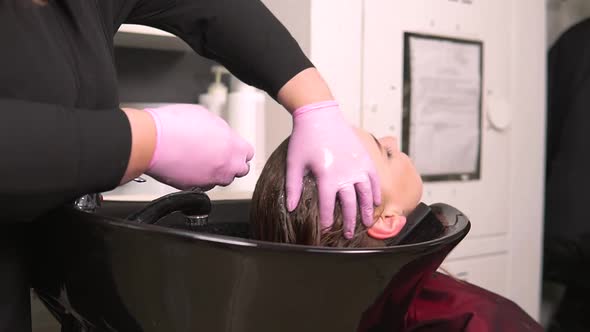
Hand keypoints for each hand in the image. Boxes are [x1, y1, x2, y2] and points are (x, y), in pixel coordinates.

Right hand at [143, 104, 253, 189]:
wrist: (153, 141)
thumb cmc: (176, 125)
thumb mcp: (206, 116)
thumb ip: (221, 130)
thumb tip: (221, 134)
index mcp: (233, 147)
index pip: (248, 154)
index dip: (239, 150)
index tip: (232, 148)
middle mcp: (226, 166)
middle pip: (239, 170)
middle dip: (231, 163)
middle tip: (218, 154)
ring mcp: (211, 179)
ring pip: (221, 179)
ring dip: (215, 171)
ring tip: (200, 158)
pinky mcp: (194, 188)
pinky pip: (202, 185)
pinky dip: (198, 178)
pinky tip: (188, 165)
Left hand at [285, 101, 380, 238]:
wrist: (320, 115)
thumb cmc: (304, 139)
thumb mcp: (294, 164)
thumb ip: (292, 187)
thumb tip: (291, 209)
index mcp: (326, 176)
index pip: (328, 206)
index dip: (327, 220)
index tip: (326, 230)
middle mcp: (345, 173)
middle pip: (350, 204)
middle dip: (349, 222)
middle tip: (348, 235)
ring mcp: (357, 166)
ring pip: (366, 194)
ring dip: (367, 211)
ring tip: (367, 223)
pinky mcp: (364, 158)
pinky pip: (374, 179)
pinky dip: (376, 192)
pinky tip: (376, 202)